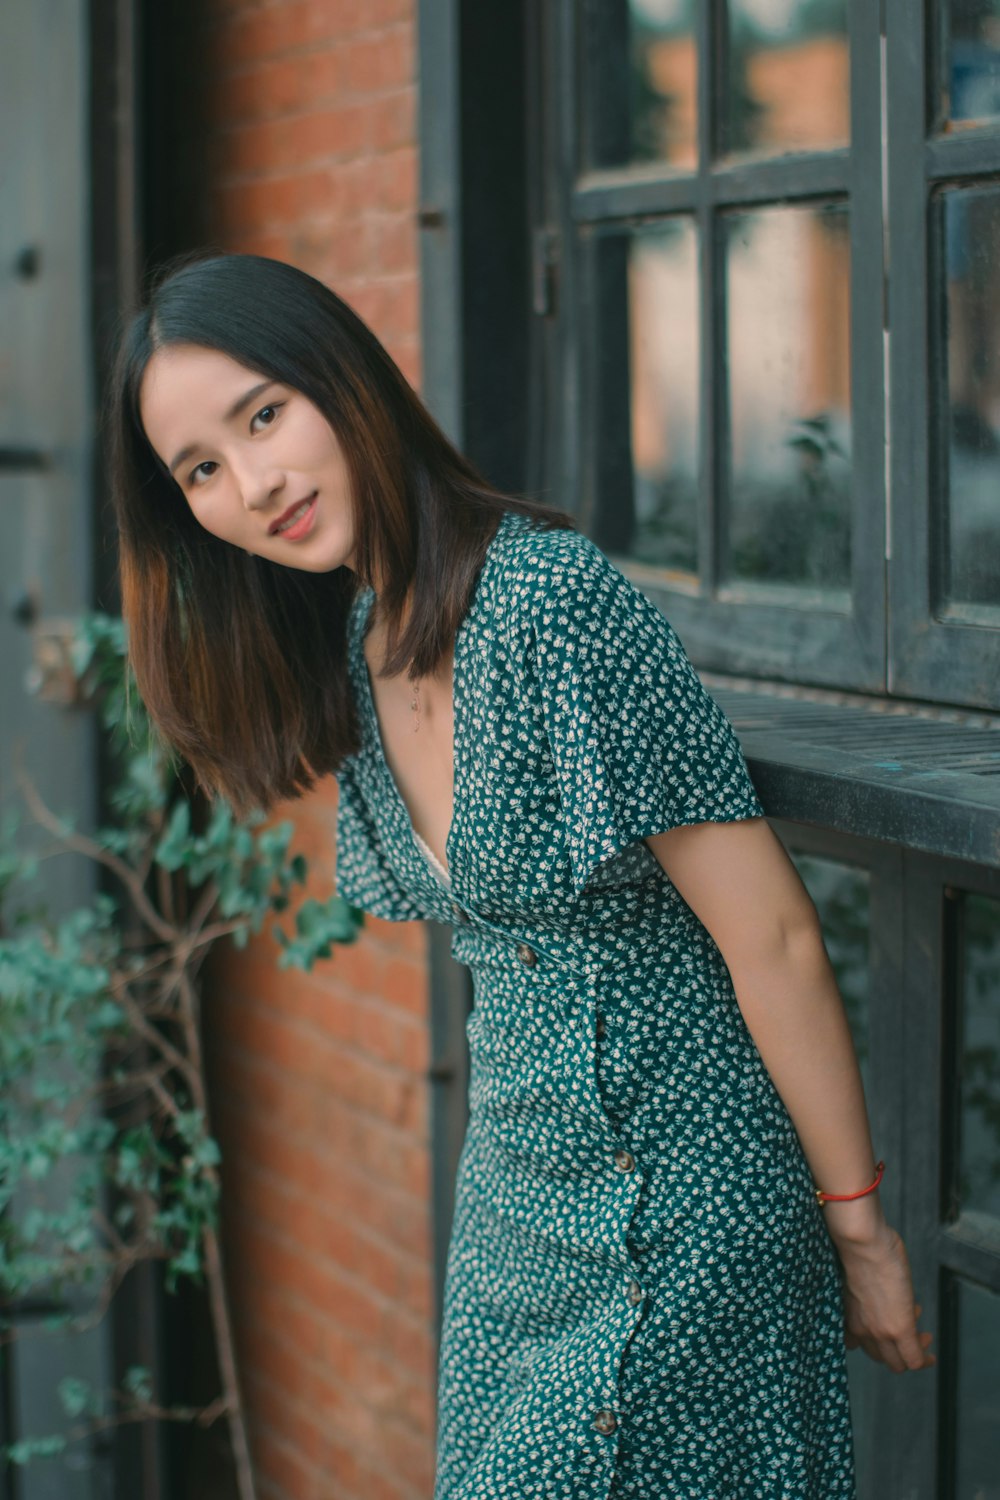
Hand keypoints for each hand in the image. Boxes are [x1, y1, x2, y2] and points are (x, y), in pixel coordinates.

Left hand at [837, 1222, 935, 1372]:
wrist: (863, 1243)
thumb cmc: (861, 1250)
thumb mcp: (858, 1281)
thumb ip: (866, 1297)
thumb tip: (881, 1300)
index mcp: (848, 1316)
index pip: (860, 1347)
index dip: (878, 1340)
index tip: (890, 1328)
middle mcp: (860, 1329)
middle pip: (880, 1358)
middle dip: (897, 1349)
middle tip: (914, 1333)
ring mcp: (879, 1332)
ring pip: (897, 1364)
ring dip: (913, 1351)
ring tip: (922, 1334)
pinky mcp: (899, 1329)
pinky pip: (913, 1359)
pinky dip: (923, 1359)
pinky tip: (929, 1350)